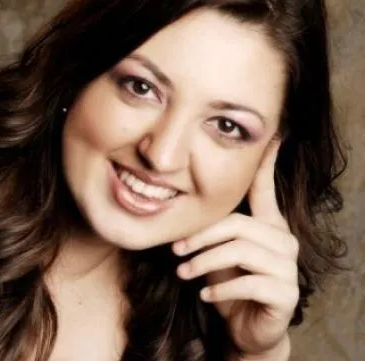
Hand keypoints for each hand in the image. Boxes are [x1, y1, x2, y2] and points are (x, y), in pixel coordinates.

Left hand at [172, 139, 298, 358]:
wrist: (244, 328)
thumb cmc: (228, 282)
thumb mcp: (216, 251)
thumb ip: (210, 228)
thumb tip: (178, 199)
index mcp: (267, 225)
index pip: (265, 190)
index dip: (266, 164)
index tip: (270, 136)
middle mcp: (284, 241)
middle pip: (237, 224)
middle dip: (200, 236)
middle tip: (175, 250)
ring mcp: (289, 268)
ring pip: (240, 252)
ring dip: (203, 263)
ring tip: (183, 273)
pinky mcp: (286, 294)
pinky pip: (249, 283)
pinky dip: (220, 289)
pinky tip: (204, 295)